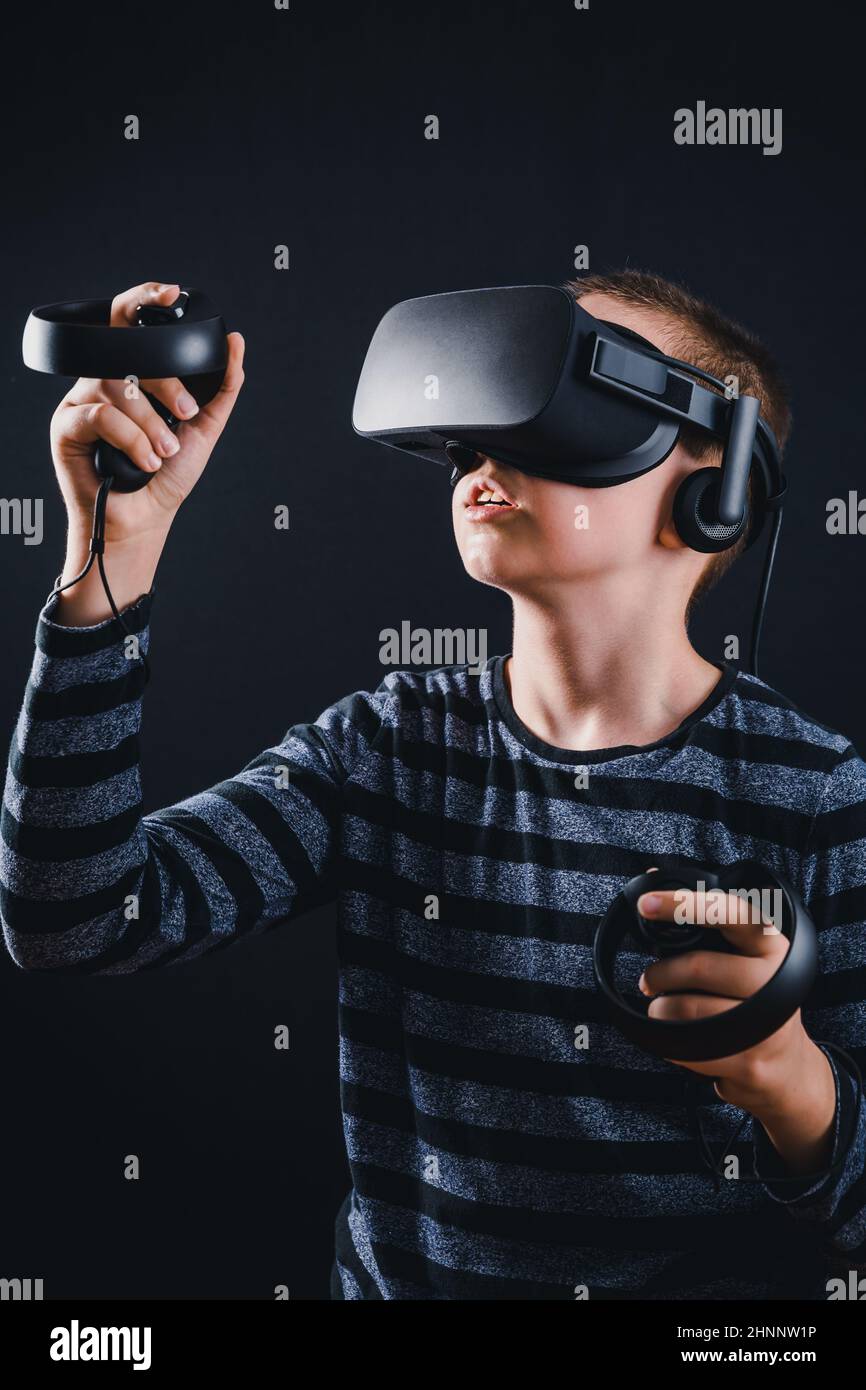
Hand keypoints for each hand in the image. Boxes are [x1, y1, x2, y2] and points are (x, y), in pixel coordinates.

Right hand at [50, 280, 244, 545]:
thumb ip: (222, 387)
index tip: (170, 294)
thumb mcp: (205, 427)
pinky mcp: (66, 425)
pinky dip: (129, 438)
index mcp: (134, 375)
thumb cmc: (169, 476)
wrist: (145, 519)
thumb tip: (237, 342)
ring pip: (117, 387)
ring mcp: (82, 400)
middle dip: (165, 384)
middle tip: (185, 414)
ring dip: (150, 425)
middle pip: (129, 354)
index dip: (144, 299)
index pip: (131, 323)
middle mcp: (105, 381)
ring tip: (164, 453)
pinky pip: (99, 415)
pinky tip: (143, 461)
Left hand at [636, 869, 835, 1174]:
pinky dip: (669, 1040)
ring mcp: (766, 1024)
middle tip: (647, 980)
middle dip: (660, 973)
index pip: (729, 912)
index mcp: (770, 943)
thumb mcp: (742, 955)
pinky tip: (674, 1036)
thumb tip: (651, 877)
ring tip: (660, 1008)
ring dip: (660, 1008)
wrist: (784, 1063)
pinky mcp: (750, 1060)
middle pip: (698, 966)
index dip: (685, 904)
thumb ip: (703, 921)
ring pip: (687, 1008)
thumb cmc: (751, 996)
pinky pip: (689, 1047)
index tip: (646, 903)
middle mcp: (774, 980)